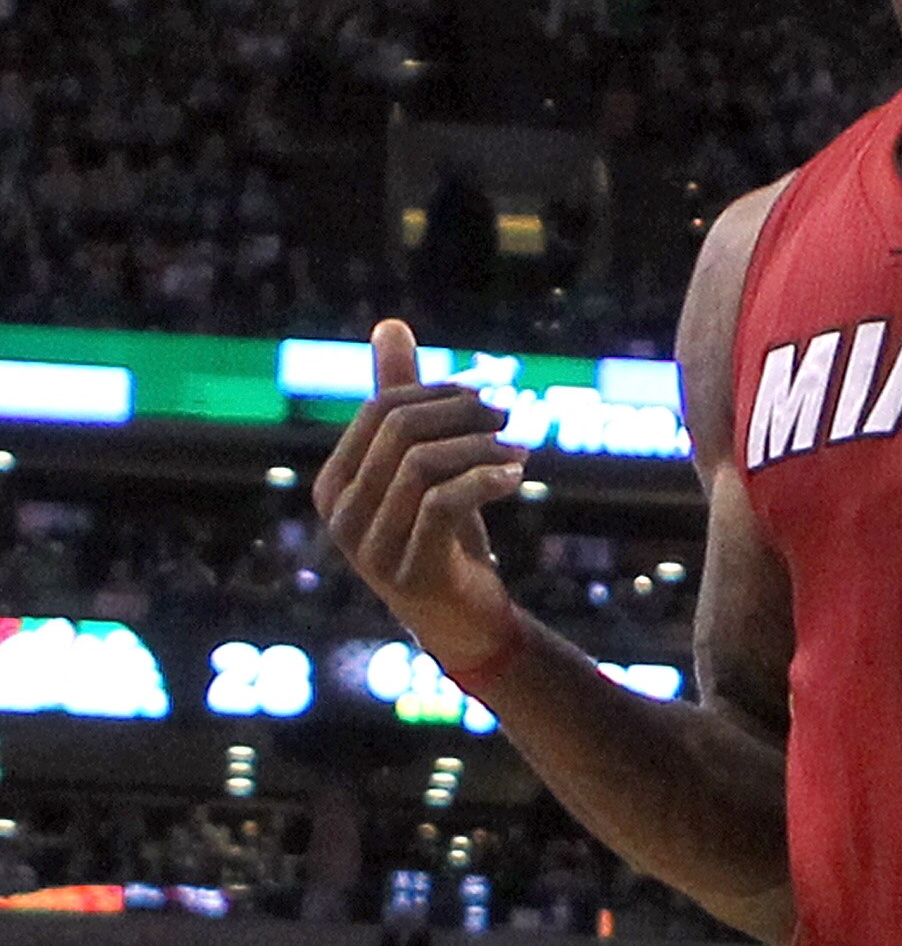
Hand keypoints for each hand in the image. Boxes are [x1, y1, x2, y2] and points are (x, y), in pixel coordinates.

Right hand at [312, 320, 524, 670]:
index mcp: (335, 484)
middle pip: (399, 431)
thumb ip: (403, 399)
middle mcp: (341, 516)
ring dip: (481, 446)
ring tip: (521, 447)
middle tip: (511, 412)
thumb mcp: (425, 465)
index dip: (439, 392)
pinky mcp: (409, 572)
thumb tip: (390, 324)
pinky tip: (516, 476)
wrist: (465, 621)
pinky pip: (442, 502)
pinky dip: (485, 480)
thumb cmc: (442, 537)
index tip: (489, 392)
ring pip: (421, 463)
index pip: (381, 410)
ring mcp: (369, 548)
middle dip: (462, 413)